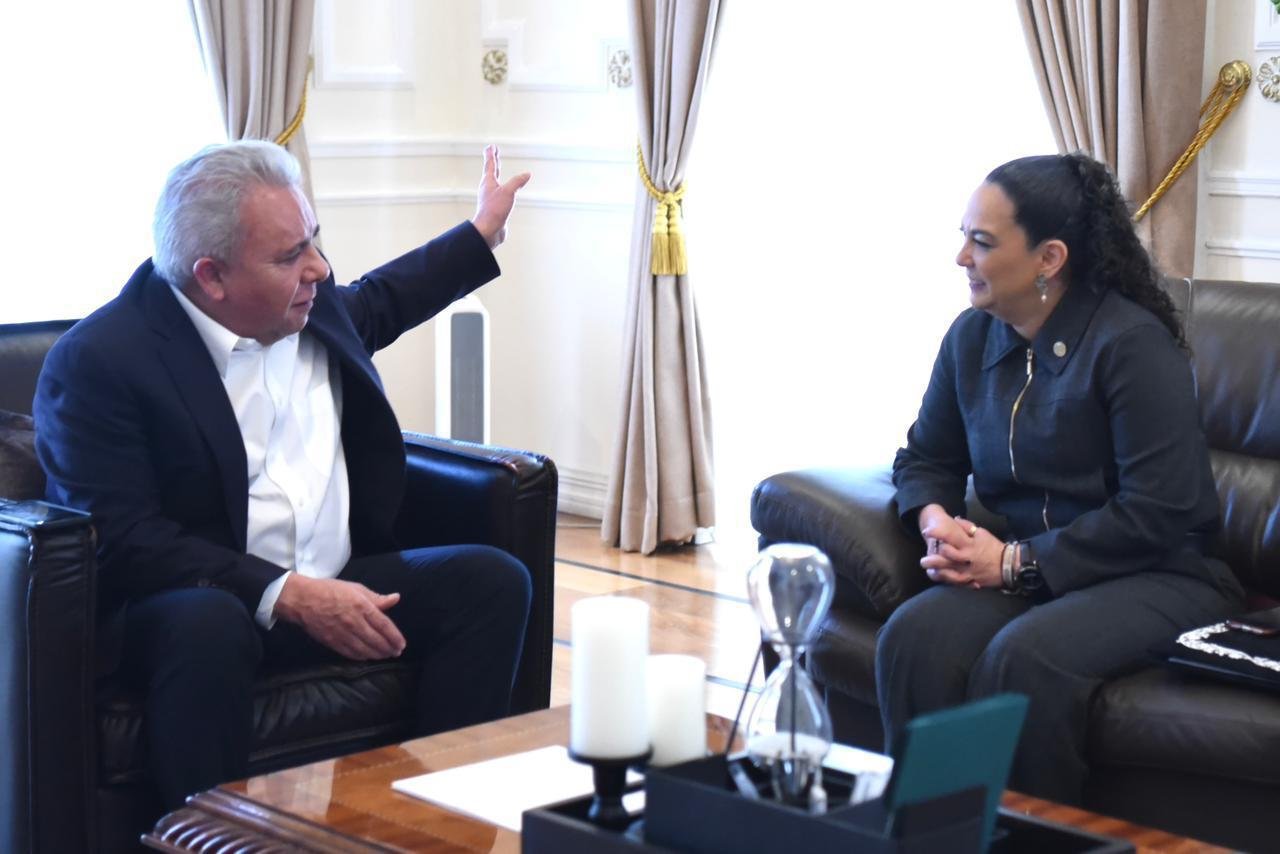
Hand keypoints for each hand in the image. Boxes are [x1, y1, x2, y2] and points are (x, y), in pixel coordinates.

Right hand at [273, 574, 405, 659]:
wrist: (303, 599)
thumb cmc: (331, 590)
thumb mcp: (356, 588)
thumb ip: (377, 598)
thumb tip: (396, 598)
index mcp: (362, 606)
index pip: (384, 625)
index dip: (395, 637)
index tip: (401, 644)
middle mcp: (354, 622)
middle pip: (377, 640)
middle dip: (389, 649)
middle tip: (396, 652)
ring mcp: (342, 634)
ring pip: (365, 650)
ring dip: (377, 655)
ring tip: (385, 656)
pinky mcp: (332, 642)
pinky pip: (350, 653)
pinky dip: (362, 657)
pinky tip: (368, 657)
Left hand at [471, 144, 531, 249]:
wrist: (488, 230)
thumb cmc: (494, 210)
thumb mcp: (508, 192)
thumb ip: (517, 182)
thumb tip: (527, 174)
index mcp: (488, 182)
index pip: (490, 164)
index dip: (491, 154)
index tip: (491, 146)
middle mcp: (488, 188)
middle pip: (491, 171)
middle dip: (493, 161)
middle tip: (494, 153)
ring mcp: (491, 198)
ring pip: (494, 182)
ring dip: (497, 174)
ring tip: (498, 169)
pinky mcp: (495, 207)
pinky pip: (500, 193)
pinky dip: (504, 187)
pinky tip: (506, 191)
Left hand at [917, 505, 1002, 589]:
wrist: (1009, 566)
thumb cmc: (994, 548)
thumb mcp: (982, 533)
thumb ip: (966, 526)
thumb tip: (954, 519)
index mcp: (970, 544)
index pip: (951, 536)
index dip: (937, 533)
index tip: (927, 532)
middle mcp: (967, 558)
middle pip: (947, 557)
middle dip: (933, 557)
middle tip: (923, 559)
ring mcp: (969, 571)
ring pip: (949, 572)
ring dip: (936, 570)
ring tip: (927, 568)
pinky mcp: (971, 581)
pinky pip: (956, 582)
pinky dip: (945, 580)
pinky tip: (937, 576)